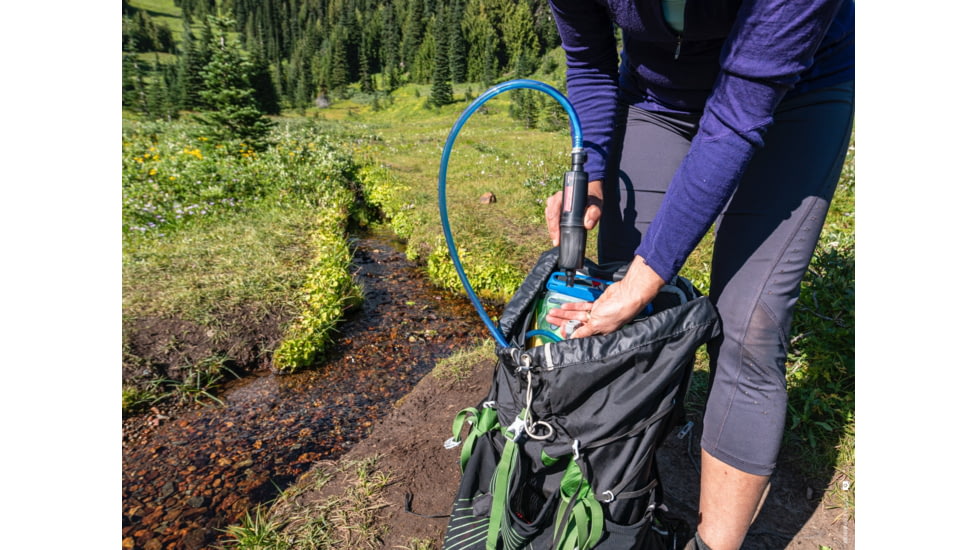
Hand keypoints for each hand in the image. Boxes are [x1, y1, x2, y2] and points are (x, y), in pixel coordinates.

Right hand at [545, 180, 603, 245]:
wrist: (591, 194)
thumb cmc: (592, 199)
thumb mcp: (597, 204)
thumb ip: (594, 213)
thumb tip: (588, 225)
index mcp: (565, 196)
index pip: (554, 211)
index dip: (554, 225)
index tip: (557, 237)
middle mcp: (557, 198)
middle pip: (550, 215)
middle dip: (552, 230)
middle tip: (557, 242)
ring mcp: (554, 202)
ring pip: (549, 217)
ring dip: (552, 229)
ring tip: (557, 240)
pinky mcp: (554, 207)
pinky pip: (550, 217)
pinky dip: (553, 226)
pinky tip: (557, 234)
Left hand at [545, 256, 666, 338]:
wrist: (627, 294)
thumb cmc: (618, 311)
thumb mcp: (598, 324)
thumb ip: (584, 332)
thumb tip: (573, 339)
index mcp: (599, 333)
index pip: (580, 335)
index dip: (569, 333)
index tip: (559, 330)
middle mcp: (597, 324)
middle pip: (576, 324)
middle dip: (562, 322)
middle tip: (550, 319)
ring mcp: (597, 314)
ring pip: (577, 314)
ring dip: (564, 313)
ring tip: (552, 312)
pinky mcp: (597, 304)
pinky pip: (583, 306)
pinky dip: (574, 306)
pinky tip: (564, 306)